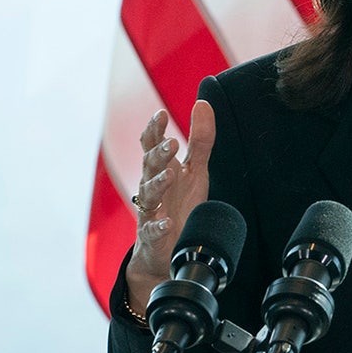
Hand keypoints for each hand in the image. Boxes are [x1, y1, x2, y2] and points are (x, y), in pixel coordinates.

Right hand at [124, 100, 214, 313]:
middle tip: (171, 143)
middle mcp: (152, 188)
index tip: (160, 114)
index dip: (154, 130)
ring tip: (170, 174)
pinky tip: (167, 222)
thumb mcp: (195, 169)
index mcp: (161, 169)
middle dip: (158, 155)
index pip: (151, 146)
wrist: (168, 249)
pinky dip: (158, 226)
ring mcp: (151, 212)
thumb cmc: (180, 203)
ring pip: (149, 195)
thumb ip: (200, 139)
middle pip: (149, 166)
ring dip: (158, 183)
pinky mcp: (154, 237)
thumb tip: (202, 103)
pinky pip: (153, 230)